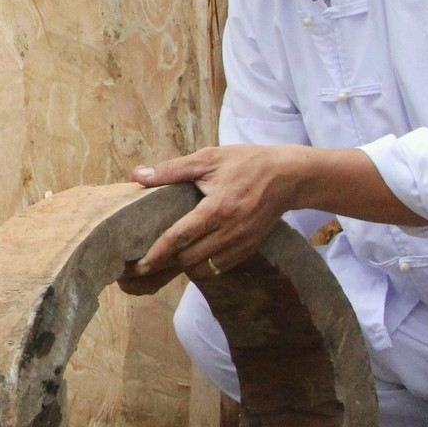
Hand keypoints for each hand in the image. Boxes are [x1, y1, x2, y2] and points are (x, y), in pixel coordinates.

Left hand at [117, 145, 306, 294]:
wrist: (289, 176)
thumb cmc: (247, 162)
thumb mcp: (209, 158)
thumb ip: (171, 170)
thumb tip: (138, 175)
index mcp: (217, 208)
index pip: (181, 236)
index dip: (158, 252)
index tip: (139, 264)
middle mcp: (230, 231)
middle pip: (190, 258)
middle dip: (166, 263)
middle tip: (145, 264)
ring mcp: (242, 243)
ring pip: (205, 268)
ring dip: (184, 266)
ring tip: (166, 260)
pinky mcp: (250, 249)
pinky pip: (221, 267)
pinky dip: (204, 266)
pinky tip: (192, 256)